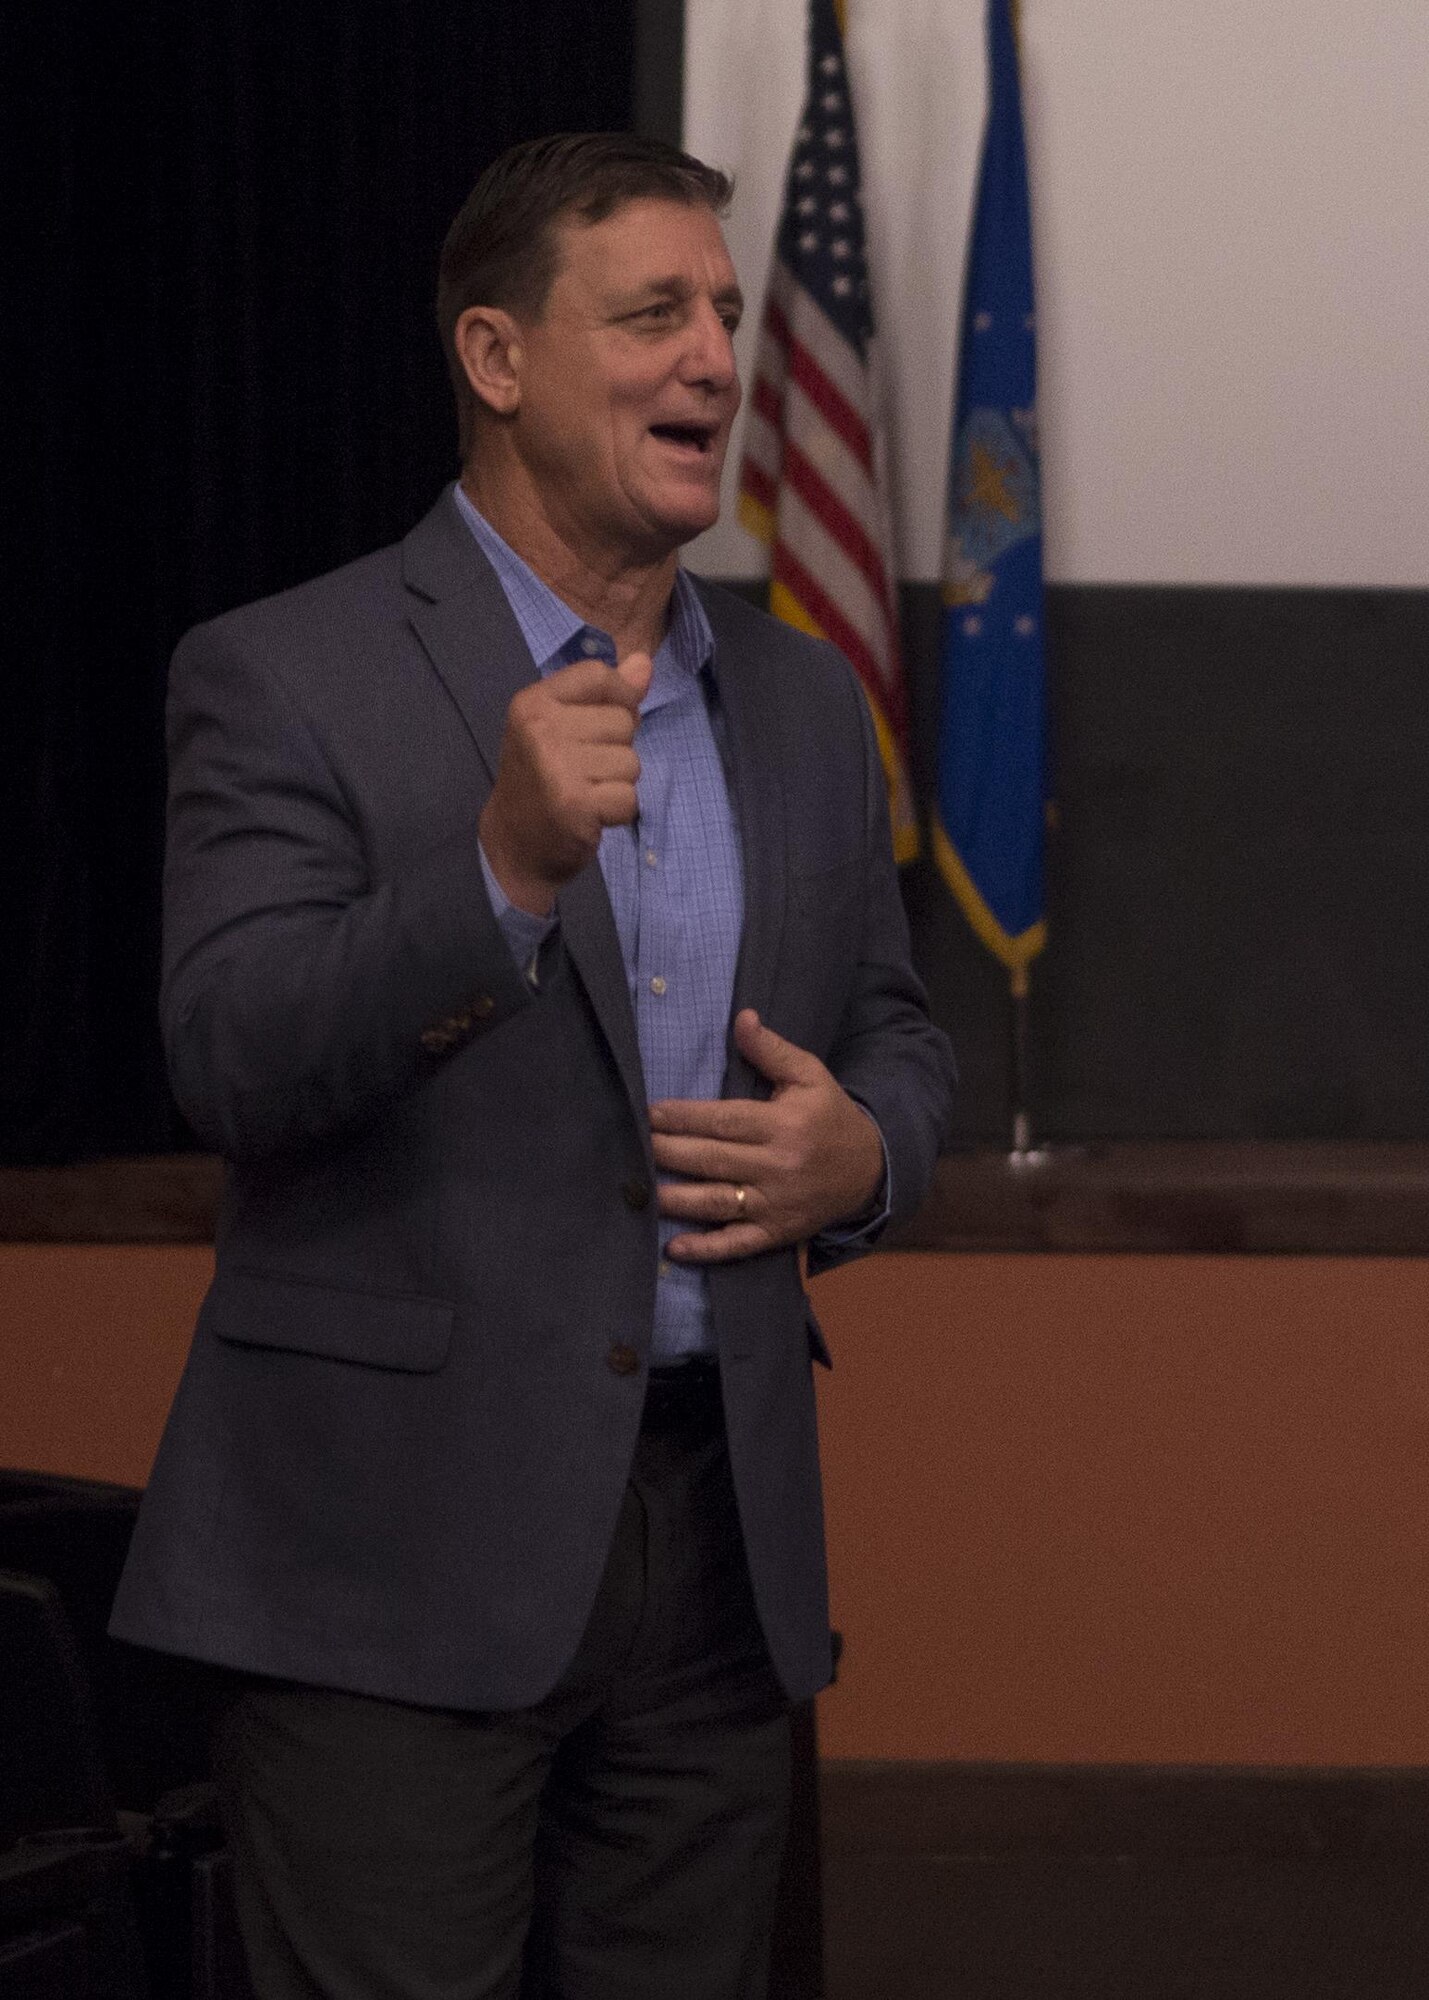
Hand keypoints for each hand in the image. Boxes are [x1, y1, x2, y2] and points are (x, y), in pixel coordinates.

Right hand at [479, 651, 651, 914]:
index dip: (618, 697)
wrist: (514, 844)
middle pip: (623, 721)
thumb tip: (645, 662)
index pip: (599, 675)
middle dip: (616, 750)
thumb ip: (607, 693)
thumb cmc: (543, 778)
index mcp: (533, 702)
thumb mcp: (563, 725)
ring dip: (617, 783)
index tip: (601, 725)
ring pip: (631, 762)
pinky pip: (629, 798)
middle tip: (583, 771)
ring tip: (586, 792)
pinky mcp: (574, 804)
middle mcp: (540, 729)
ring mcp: (556, 767)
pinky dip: (618, 811)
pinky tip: (590, 814)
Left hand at [648, 1009, 884, 1263]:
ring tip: (641, 1191)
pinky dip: (706, 1250)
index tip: (649, 1113)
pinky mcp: (777, 1233)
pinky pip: (738, 1245)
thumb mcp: (810, 1076)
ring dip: (676, 1199)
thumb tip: (741, 1018)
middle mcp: (778, 1167)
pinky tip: (674, 1248)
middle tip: (631, 1145)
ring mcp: (776, 1205)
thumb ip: (772, 1050)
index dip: (683, 1118)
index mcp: (784, 1125)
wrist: (871, 1171)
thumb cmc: (830, 1117)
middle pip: (713, 1160)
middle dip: (668, 1153)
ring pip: (718, 1203)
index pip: (724, 1121)